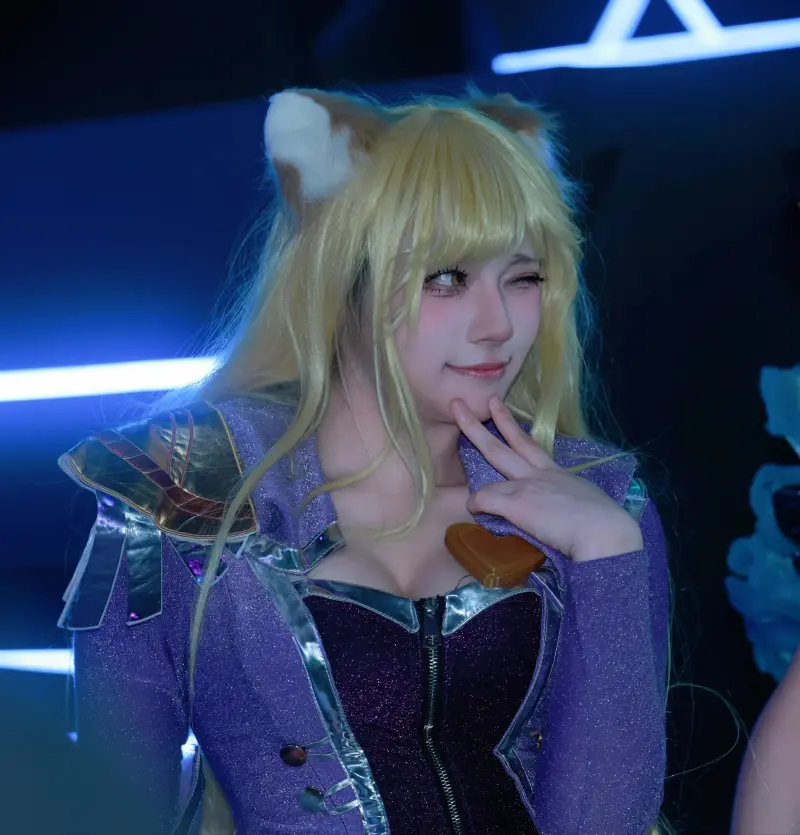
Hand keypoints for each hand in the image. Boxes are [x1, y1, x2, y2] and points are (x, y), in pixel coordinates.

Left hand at [452, 396, 643, 561]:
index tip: (500, 411)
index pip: (532, 448)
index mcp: (559, 475)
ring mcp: (529, 483)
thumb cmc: (606, 530)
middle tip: (472, 400)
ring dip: (474, 433)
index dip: (513, 429)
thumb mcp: (586, 509)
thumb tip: (565, 520)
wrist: (606, 534)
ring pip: (495, 452)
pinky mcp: (518, 501)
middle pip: (511, 440)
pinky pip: (486, 497)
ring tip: (458, 418)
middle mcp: (542, 473)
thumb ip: (569, 506)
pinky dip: (477, 503)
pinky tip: (474, 508)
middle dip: (489, 418)